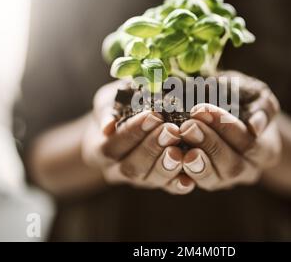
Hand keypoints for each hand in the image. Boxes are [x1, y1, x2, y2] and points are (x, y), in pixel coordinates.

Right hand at [82, 80, 194, 194]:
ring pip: (149, 180)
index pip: (113, 146)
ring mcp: (139, 180)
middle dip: (152, 148)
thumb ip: (108, 110)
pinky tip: (189, 178)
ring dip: (166, 165)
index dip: (132, 133)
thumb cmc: (115, 108)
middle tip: (171, 131)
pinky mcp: (158, 183)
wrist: (120, 129)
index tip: (153, 115)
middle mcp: (117, 170)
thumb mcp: (107, 102)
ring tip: (180, 149)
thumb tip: (108, 125)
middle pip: (131, 167)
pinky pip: (168, 188)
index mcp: (101, 150)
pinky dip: (179, 184)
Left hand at [179, 74, 280, 190]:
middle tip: (188, 125)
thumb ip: (263, 107)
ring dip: (194, 161)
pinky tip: (168, 154)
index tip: (203, 109)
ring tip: (180, 142)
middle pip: (231, 166)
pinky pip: (191, 184)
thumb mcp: (259, 97)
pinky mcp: (204, 182)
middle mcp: (248, 172)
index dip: (226, 128)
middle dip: (208, 143)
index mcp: (266, 151)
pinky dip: (178, 171)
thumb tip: (255, 127)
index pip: (249, 144)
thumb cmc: (247, 101)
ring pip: (212, 181)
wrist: (234, 116)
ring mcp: (225, 181)